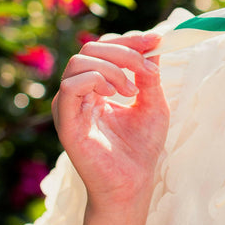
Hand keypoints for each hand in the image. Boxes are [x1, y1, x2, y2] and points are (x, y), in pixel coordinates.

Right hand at [52, 32, 168, 211]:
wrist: (134, 184)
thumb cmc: (142, 148)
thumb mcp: (153, 103)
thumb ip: (149, 75)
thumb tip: (154, 45)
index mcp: (96, 87)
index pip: (104, 49)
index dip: (130, 40)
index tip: (157, 41)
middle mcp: (79, 94)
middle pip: (90, 49)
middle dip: (125, 51)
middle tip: (147, 69)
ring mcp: (69, 107)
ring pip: (80, 62)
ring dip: (113, 67)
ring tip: (133, 90)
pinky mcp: (66, 122)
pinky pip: (71, 86)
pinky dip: (97, 80)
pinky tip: (116, 95)